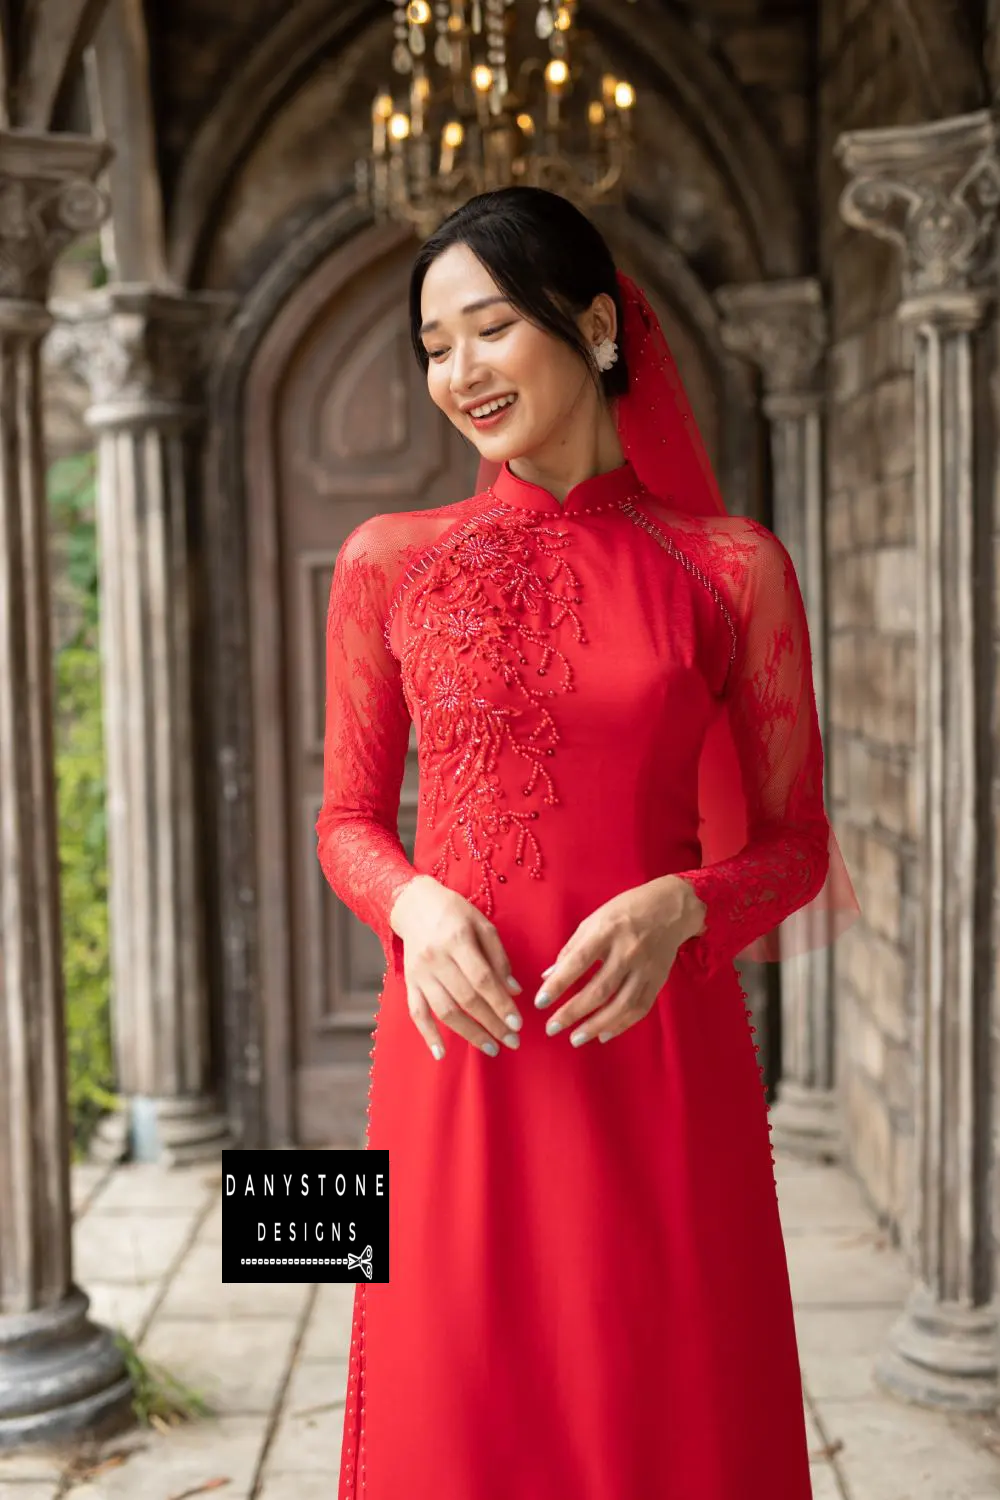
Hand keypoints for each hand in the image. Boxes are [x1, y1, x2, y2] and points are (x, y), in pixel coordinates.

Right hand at [389, 875, 523, 1060]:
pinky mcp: (409, 982)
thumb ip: (499, 957)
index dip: (501, 1004)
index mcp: (458, 939)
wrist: (414, 904)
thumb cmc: (454, 912)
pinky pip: (416, 1013)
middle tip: (512, 1041)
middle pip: (466, 999)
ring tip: (491, 1048)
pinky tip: (441, 1053)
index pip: (483, 979)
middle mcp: (436, 958)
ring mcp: (420, 973)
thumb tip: (515, 991)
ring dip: (469, 1034)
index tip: (518, 1024)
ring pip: (444, 1010)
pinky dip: (428, 1035)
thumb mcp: (482, 924)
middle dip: (491, 1024)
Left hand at [533, 876, 705, 1046]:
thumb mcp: (593, 920)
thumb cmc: (625, 911)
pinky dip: (621, 1025)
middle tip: (552, 1029)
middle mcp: (627, 951)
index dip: (559, 984)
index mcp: (606, 931)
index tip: (540, 1003)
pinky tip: (603, 1035)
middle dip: (573, 1012)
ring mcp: (646, 968)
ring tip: (576, 1039)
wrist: (670, 908)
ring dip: (596, 1025)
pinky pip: (640, 1008)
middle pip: (599, 989)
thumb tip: (548, 977)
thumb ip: (571, 949)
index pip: (578, 962)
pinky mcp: (658, 980)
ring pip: (621, 1005)